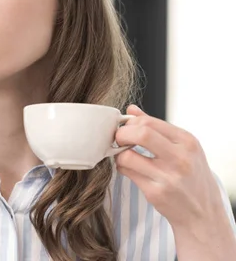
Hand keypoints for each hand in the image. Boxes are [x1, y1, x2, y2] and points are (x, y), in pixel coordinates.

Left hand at [114, 105, 226, 230]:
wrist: (203, 213)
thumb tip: (131, 110)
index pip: (149, 122)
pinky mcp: (156, 192)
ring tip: (124, 156)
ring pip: (127, 155)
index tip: (126, 129)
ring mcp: (168, 176)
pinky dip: (122, 168)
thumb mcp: (183, 148)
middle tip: (119, 140)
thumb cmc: (191, 176)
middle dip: (121, 134)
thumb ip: (156, 128)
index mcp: (187, 141)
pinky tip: (130, 169)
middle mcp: (180, 158)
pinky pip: (127, 173)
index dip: (130, 123)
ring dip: (118, 154)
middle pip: (140, 133)